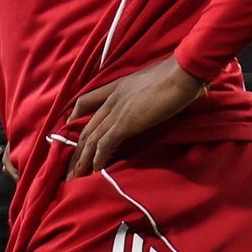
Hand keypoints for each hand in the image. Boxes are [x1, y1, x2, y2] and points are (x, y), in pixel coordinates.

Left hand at [64, 58, 205, 176]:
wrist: (182, 73)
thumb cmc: (177, 75)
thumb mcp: (154, 80)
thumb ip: (146, 91)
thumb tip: (155, 99)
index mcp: (117, 87)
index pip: (86, 101)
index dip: (75, 117)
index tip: (70, 130)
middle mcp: (112, 99)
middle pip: (86, 128)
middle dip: (76, 151)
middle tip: (69, 168)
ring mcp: (117, 111)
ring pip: (91, 139)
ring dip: (82, 161)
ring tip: (74, 178)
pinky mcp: (126, 123)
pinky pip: (105, 144)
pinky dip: (98, 159)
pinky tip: (95, 171)